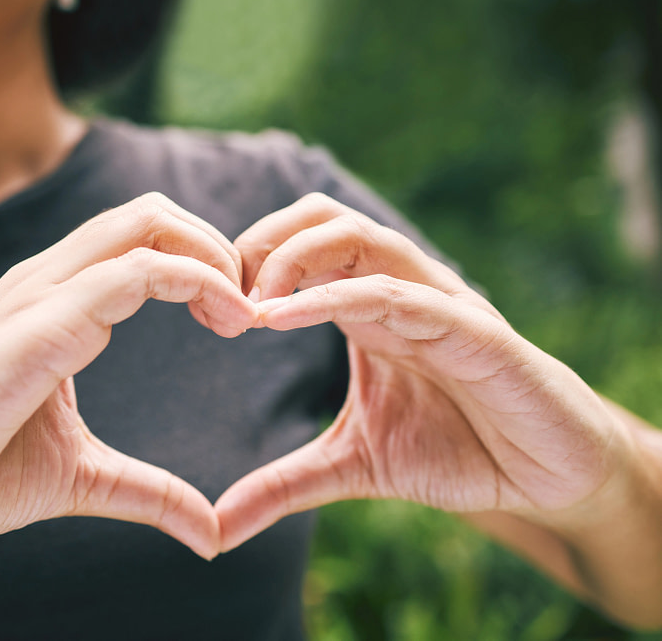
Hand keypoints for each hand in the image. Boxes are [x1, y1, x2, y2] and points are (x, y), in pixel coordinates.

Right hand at [0, 192, 257, 558]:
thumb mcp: (81, 478)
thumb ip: (147, 491)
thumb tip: (209, 533)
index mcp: (56, 302)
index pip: (141, 239)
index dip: (202, 263)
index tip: (240, 318)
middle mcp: (47, 282)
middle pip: (149, 212)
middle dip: (216, 244)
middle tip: (251, 307)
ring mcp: (39, 295)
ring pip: (145, 223)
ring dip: (214, 257)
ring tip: (244, 315)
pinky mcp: (37, 325)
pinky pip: (132, 273)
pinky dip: (196, 280)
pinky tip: (226, 321)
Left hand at [215, 193, 633, 551]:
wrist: (545, 476)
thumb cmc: (455, 451)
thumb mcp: (352, 466)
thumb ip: (285, 485)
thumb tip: (218, 528)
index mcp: (365, 308)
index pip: (298, 247)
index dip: (244, 264)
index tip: (202, 309)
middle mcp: (397, 289)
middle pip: (321, 218)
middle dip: (260, 243)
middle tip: (218, 295)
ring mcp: (436, 302)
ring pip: (360, 237)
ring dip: (293, 258)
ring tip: (250, 304)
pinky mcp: (474, 330)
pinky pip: (400, 293)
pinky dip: (339, 296)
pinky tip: (284, 317)